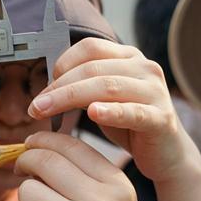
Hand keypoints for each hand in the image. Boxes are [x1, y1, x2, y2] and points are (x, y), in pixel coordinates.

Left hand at [15, 132, 158, 200]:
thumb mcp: (116, 198)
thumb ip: (85, 172)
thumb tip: (38, 148)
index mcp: (115, 184)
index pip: (69, 145)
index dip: (42, 141)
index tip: (30, 147)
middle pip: (43, 162)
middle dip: (25, 163)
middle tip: (21, 171)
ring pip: (28, 193)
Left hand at [28, 39, 200, 200]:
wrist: (166, 153)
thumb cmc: (130, 124)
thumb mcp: (103, 99)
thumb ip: (82, 87)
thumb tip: (46, 86)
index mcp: (128, 57)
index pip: (89, 48)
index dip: (62, 64)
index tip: (43, 89)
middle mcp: (144, 67)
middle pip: (93, 69)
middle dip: (59, 87)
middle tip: (35, 106)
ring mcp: (155, 91)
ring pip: (107, 86)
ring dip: (71, 98)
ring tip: (48, 112)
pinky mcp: (161, 117)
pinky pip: (133, 112)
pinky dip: (112, 111)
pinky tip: (93, 114)